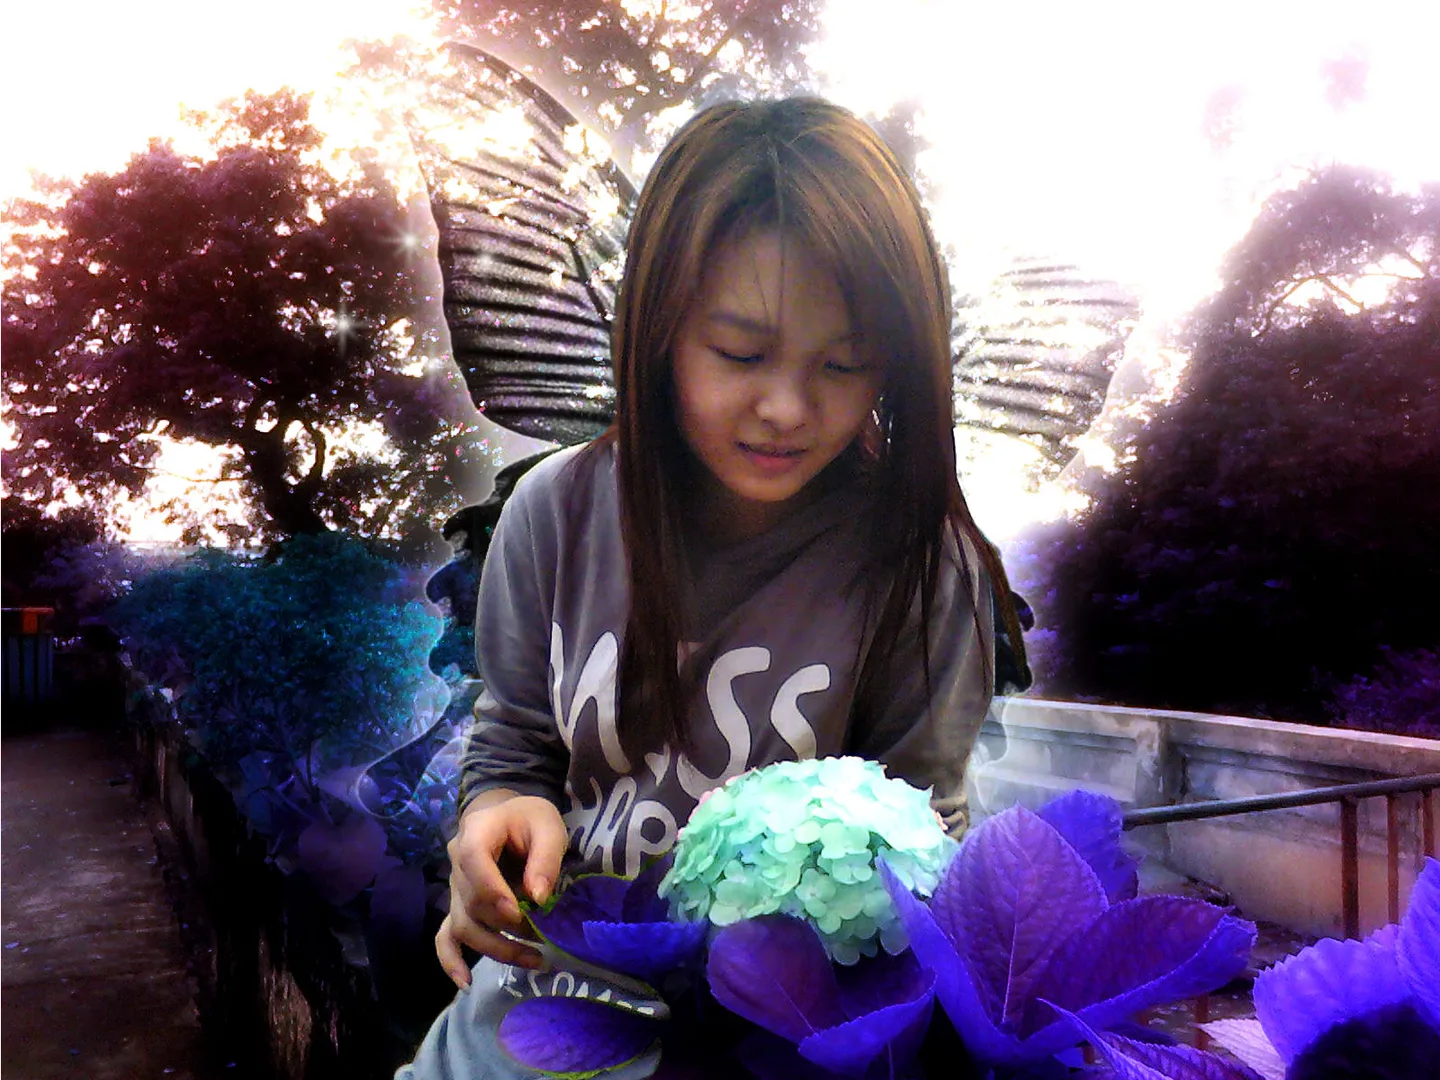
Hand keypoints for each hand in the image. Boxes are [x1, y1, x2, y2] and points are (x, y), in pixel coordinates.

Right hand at [436, 791, 566, 988]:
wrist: (504, 815)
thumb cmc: (528, 818)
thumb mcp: (548, 826)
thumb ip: (545, 858)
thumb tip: (538, 899)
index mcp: (475, 833)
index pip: (475, 863)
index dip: (495, 891)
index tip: (521, 912)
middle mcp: (456, 863)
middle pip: (473, 903)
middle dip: (509, 924)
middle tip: (545, 934)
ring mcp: (454, 889)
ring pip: (463, 926)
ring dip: (496, 948)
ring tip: (533, 960)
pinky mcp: (458, 907)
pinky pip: (445, 936)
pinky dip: (451, 960)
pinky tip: (465, 983)